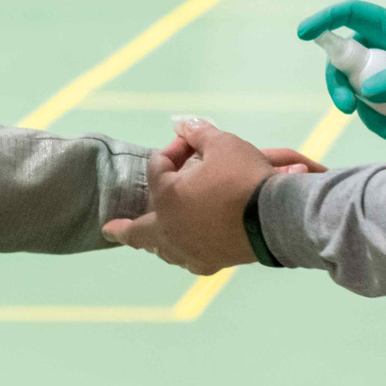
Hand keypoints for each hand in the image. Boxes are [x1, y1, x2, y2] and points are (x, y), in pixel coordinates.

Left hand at [106, 121, 321, 274]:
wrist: (275, 217)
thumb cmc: (243, 177)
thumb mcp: (222, 145)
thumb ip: (199, 133)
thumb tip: (183, 123)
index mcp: (167, 197)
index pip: (158, 169)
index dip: (171, 151)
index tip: (186, 142)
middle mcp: (171, 228)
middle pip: (140, 229)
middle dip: (124, 229)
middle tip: (109, 230)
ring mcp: (189, 250)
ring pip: (163, 248)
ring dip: (154, 240)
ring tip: (148, 241)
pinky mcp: (211, 263)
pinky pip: (188, 259)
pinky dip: (181, 254)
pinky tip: (183, 254)